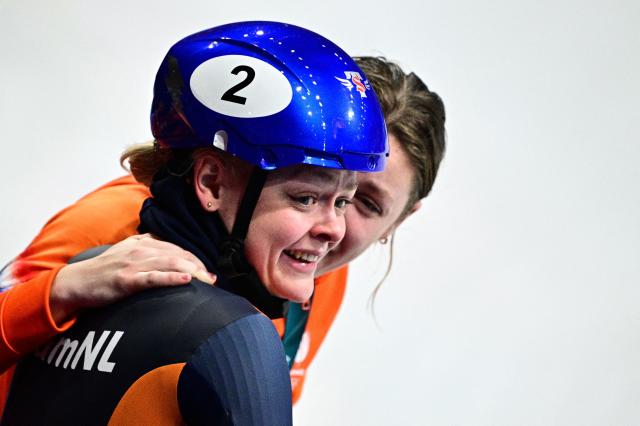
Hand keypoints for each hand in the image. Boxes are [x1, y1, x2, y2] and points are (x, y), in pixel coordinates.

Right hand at [50, 234, 215, 322]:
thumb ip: (146, 250)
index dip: (195, 259)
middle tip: (213, 279)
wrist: (75, 282)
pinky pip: (153, 278)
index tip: (208, 271)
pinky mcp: (126, 280)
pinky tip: (186, 280)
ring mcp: (133, 264)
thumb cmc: (103, 271)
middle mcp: (140, 250)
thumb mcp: (126, 253)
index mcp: (142, 243)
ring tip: (208, 280)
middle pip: (178, 255)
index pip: (176, 248)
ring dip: (192, 271)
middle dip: (199, 266)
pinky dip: (171, 278)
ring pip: (170, 264)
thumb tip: (168, 255)